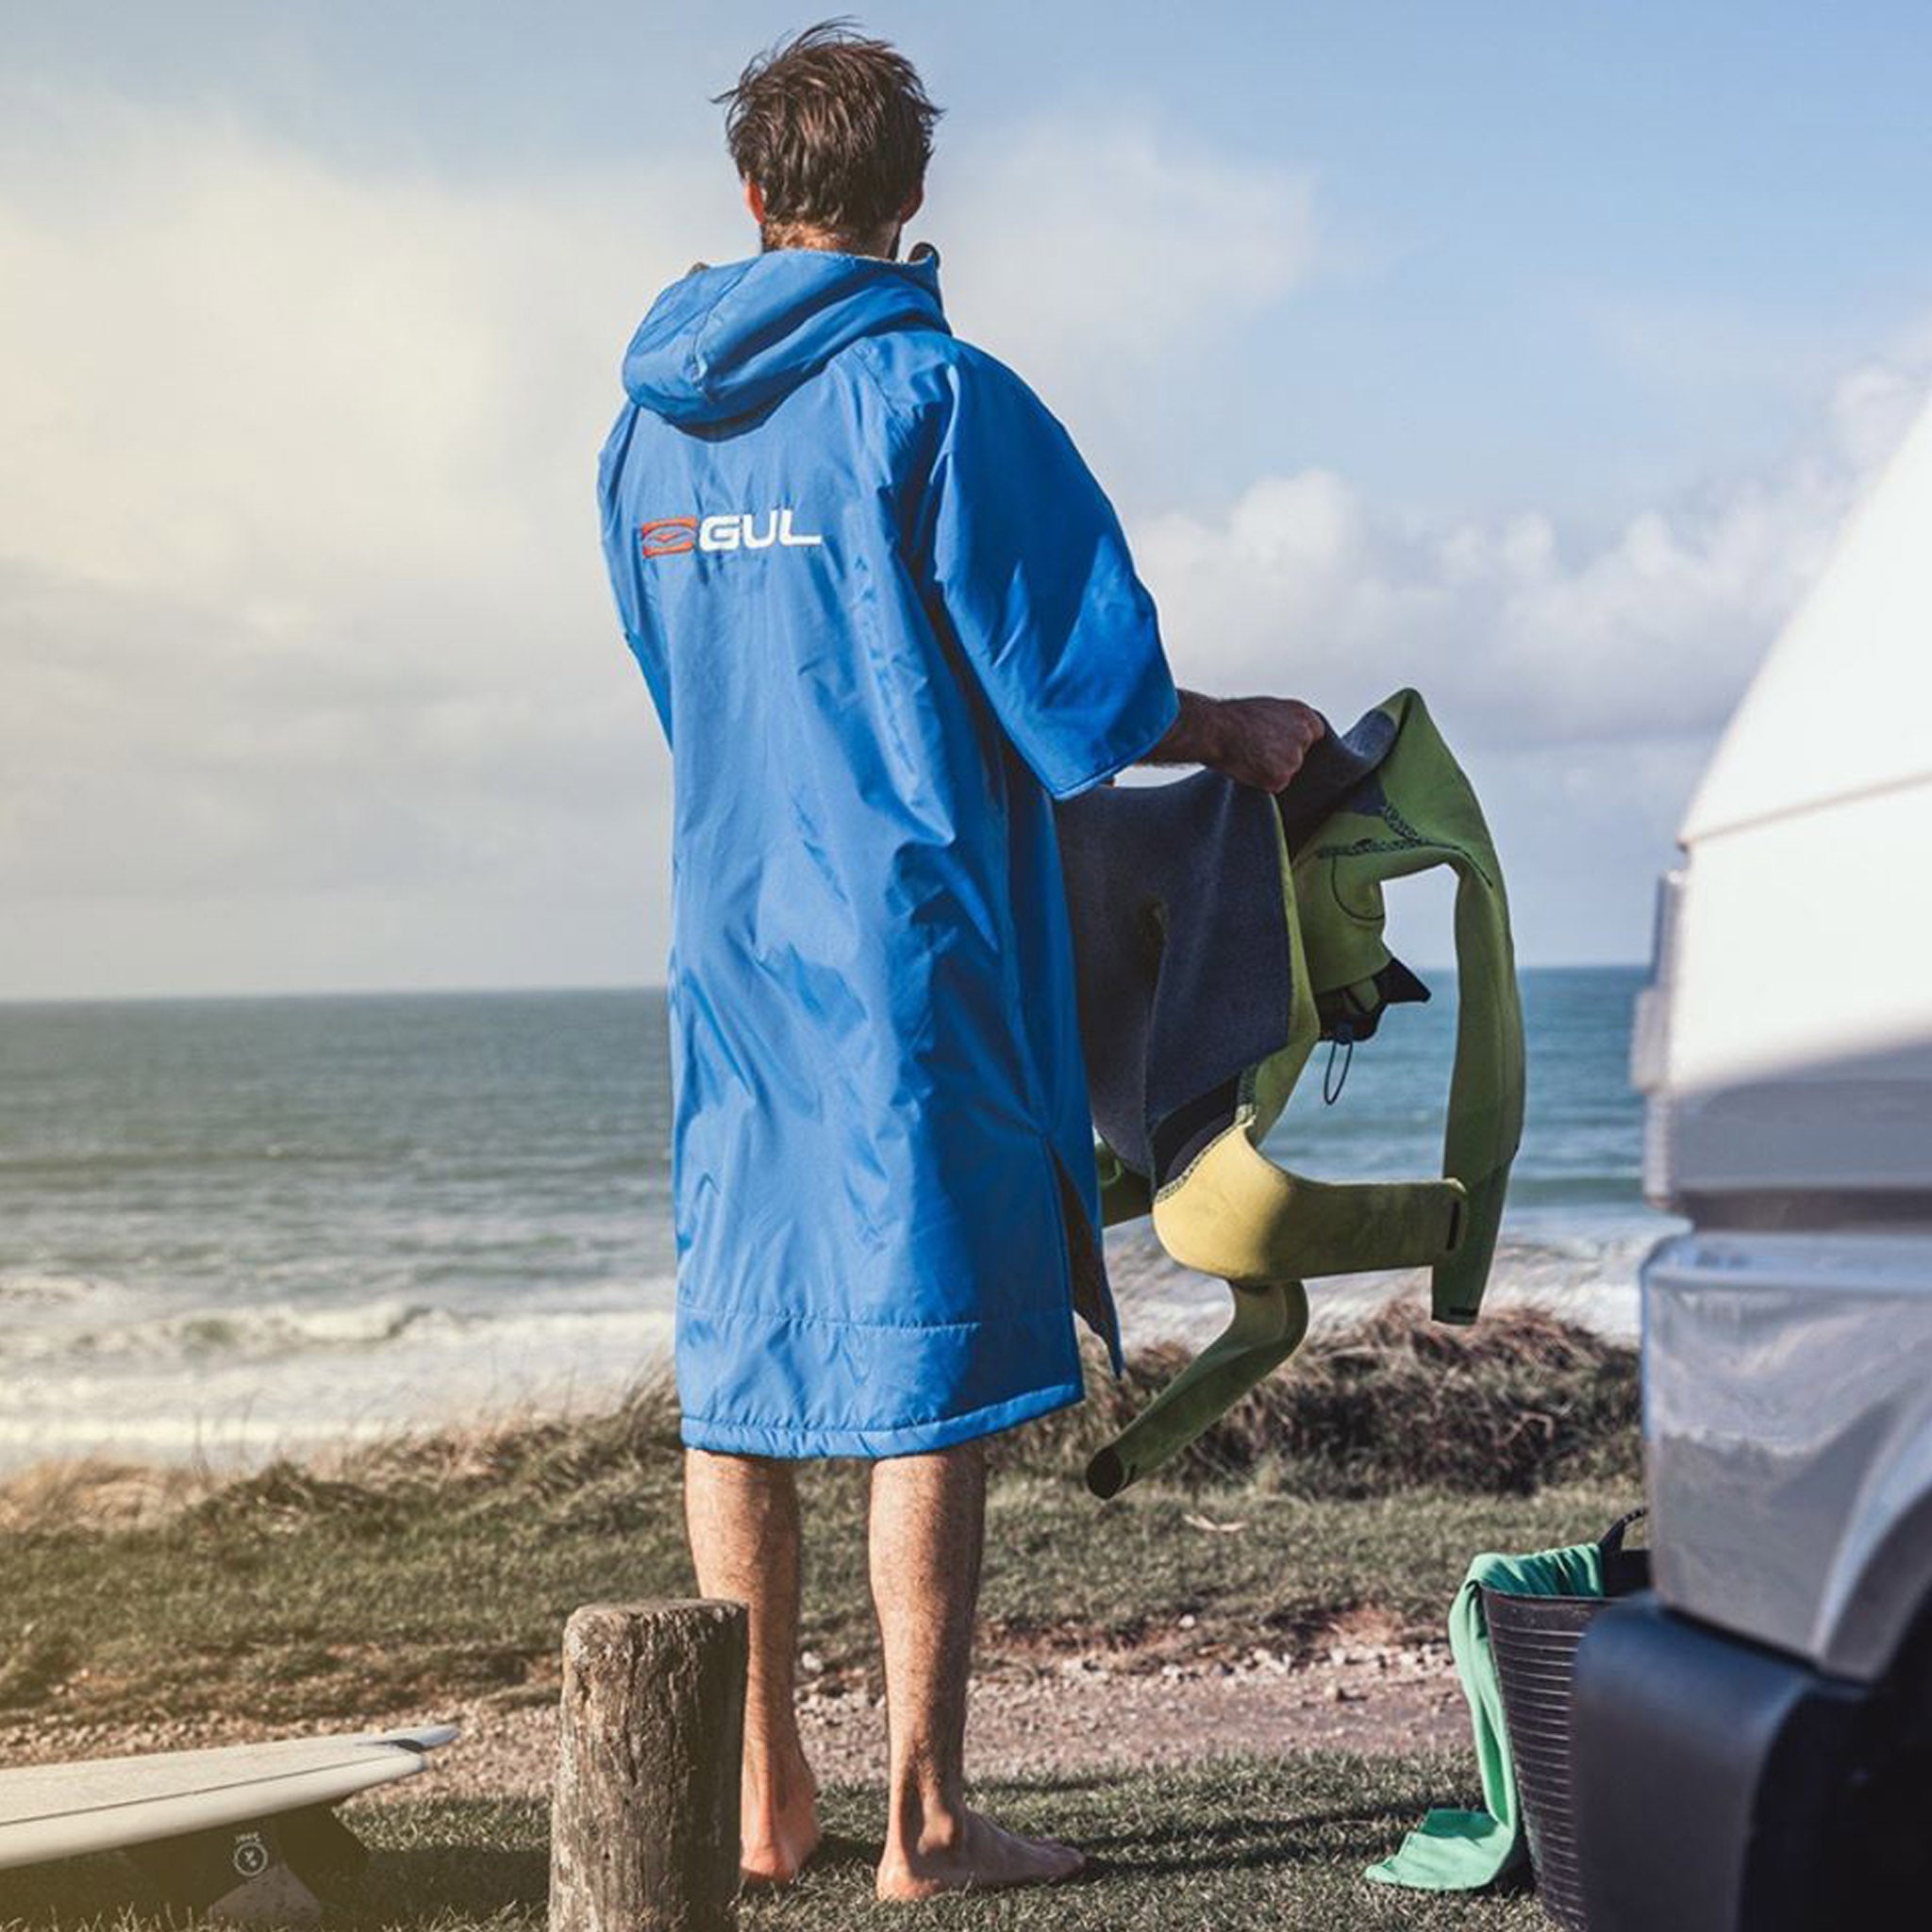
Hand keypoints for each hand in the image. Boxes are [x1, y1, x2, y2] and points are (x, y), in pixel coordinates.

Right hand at [1209, 696, 1325, 791]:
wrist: (1216, 728)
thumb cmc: (1233, 716)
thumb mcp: (1269, 708)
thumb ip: (1287, 721)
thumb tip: (1287, 735)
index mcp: (1304, 714)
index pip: (1314, 734)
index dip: (1295, 740)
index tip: (1281, 742)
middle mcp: (1304, 735)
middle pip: (1300, 756)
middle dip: (1283, 757)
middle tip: (1259, 750)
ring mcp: (1294, 758)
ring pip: (1286, 771)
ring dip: (1271, 769)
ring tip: (1249, 755)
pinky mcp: (1281, 777)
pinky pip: (1274, 785)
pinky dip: (1261, 781)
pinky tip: (1247, 766)